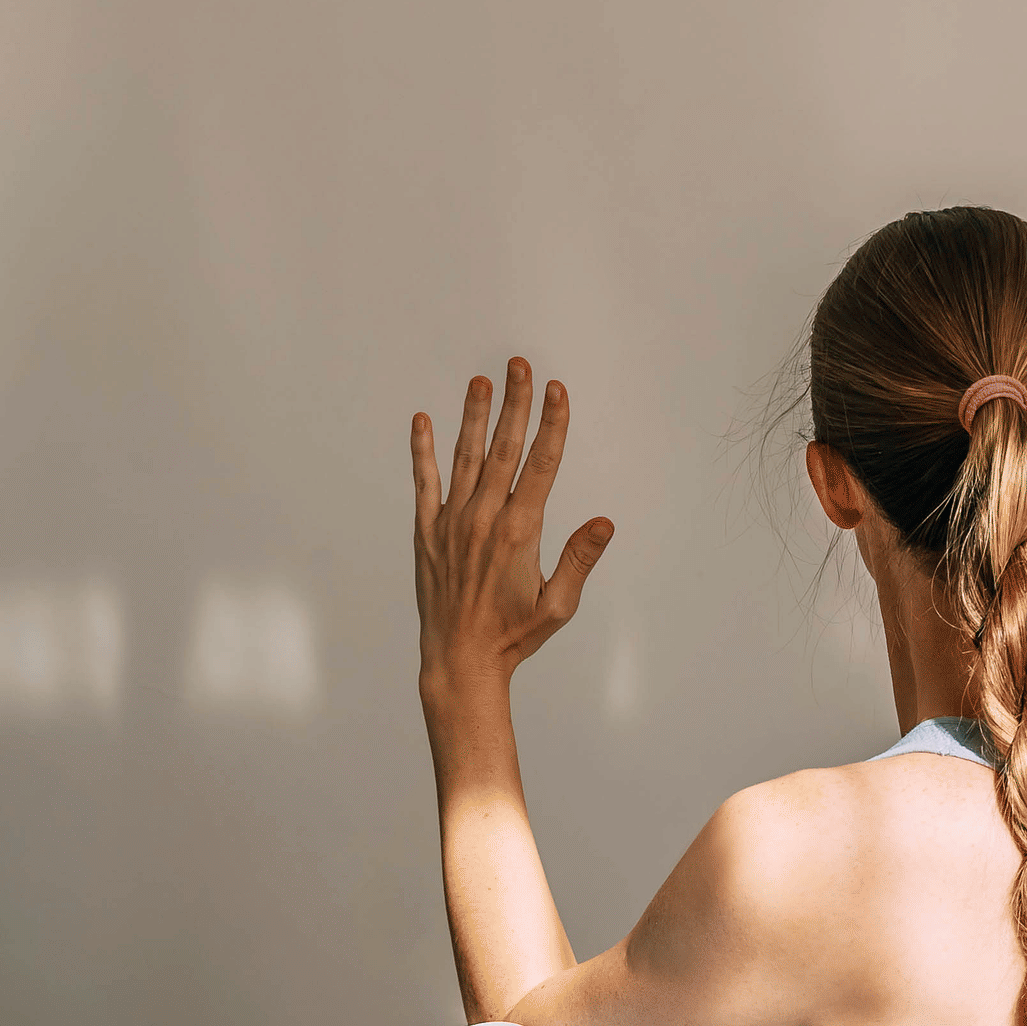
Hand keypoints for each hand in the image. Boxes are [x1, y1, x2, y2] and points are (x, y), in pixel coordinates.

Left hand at [410, 356, 614, 709]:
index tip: (557, 391)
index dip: (552, 424)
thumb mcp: (557, 605)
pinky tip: (422, 421)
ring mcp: (452, 522)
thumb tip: (605, 524)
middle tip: (519, 365)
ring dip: (474, 415)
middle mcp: (484, 519)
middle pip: (504, 448)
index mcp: (520, 532)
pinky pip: (424, 482)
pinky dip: (422, 451)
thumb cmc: (512, 636)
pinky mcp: (427, 532)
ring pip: (465, 456)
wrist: (459, 660)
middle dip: (515, 403)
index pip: (542, 465)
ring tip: (481, 380)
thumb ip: (579, 560)